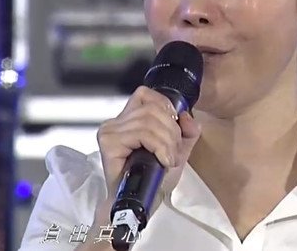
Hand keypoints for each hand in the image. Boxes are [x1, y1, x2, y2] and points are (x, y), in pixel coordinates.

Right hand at [97, 85, 201, 200]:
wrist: (141, 203)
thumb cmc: (154, 178)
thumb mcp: (178, 149)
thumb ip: (188, 131)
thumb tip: (187, 116)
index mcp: (130, 118)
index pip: (146, 94)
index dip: (165, 107)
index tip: (175, 129)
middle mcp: (116, 121)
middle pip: (153, 109)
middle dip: (172, 131)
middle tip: (173, 152)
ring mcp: (110, 130)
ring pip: (149, 121)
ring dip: (167, 142)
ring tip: (168, 158)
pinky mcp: (109, 142)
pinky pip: (142, 133)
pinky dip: (159, 146)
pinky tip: (162, 160)